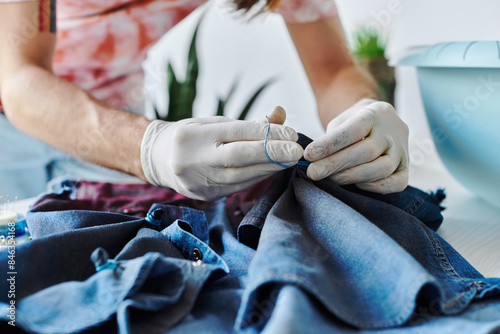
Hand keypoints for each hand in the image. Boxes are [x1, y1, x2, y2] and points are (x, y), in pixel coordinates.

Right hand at [140, 107, 302, 199]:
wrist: (158, 159)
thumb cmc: (191, 135)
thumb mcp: (214, 122)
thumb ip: (248, 122)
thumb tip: (281, 114)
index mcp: (196, 135)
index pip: (237, 135)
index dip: (267, 135)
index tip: (292, 134)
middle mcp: (195, 159)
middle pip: (240, 158)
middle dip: (273, 155)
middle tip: (297, 152)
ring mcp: (198, 181)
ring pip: (241, 177)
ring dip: (269, 168)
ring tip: (289, 160)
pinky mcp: (205, 195)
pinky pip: (236, 187)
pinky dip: (256, 177)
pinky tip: (271, 170)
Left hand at [304, 99, 408, 193]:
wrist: (381, 123)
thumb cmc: (353, 125)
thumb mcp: (341, 122)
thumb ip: (331, 138)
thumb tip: (314, 159)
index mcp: (374, 113)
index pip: (353, 129)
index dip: (330, 144)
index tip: (308, 154)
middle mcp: (393, 132)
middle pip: (367, 151)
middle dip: (335, 164)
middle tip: (313, 172)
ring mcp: (402, 151)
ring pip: (381, 168)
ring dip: (351, 177)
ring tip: (330, 179)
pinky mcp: (406, 169)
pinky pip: (396, 183)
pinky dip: (374, 187)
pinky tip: (356, 184)